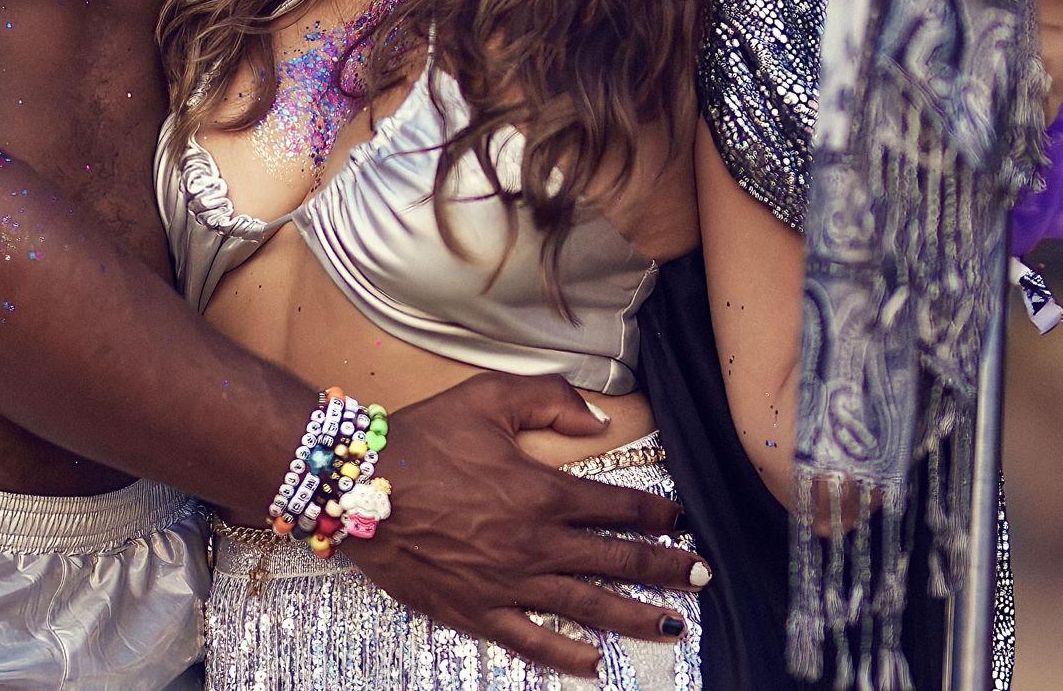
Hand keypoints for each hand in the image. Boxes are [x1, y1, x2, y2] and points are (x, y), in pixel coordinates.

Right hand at [345, 372, 701, 678]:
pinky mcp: (477, 611)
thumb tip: (598, 422)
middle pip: (616, 561)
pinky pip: (532, 642)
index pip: (616, 506)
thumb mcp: (489, 398)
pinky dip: (567, 657)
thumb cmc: (425, 437)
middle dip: (665, 568)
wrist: (360, 488)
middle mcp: (535, 544)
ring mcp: (508, 584)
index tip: (681, 520)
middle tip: (701, 576)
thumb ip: (550, 401)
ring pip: (587, 607)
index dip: (656, 514)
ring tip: (674, 625)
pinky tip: (594, 664)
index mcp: (541, 492)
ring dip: (636, 616)